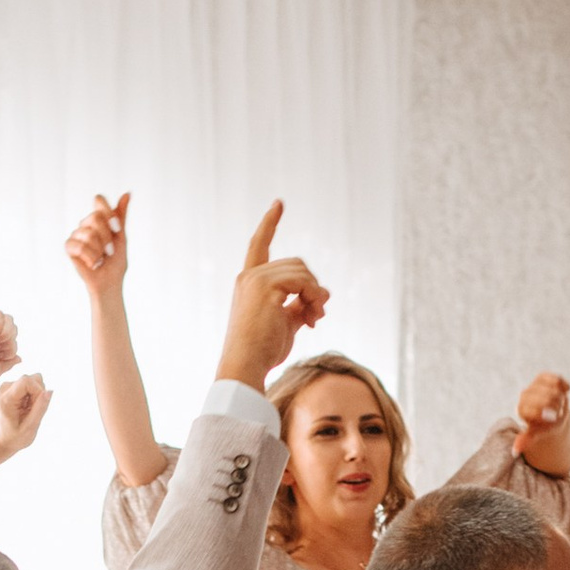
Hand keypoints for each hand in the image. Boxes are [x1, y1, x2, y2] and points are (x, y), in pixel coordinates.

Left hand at [0, 371, 51, 456]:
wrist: (1, 439)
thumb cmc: (14, 437)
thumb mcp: (30, 427)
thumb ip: (40, 408)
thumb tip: (50, 391)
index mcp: (7, 398)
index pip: (27, 381)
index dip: (38, 391)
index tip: (37, 407)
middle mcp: (5, 387)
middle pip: (32, 379)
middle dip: (38, 394)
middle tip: (32, 411)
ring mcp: (8, 386)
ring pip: (34, 380)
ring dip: (36, 395)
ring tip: (29, 410)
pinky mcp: (13, 387)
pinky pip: (31, 385)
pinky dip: (33, 396)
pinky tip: (26, 407)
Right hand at [65, 195, 128, 294]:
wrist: (110, 282)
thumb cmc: (115, 261)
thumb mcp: (121, 236)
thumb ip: (121, 215)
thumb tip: (127, 193)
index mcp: (99, 219)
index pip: (99, 200)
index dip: (108, 213)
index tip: (116, 228)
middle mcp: (86, 224)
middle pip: (95, 217)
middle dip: (106, 236)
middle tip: (109, 250)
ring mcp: (76, 235)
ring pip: (88, 233)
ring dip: (99, 250)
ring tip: (100, 259)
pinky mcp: (69, 247)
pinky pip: (78, 245)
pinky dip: (89, 256)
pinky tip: (92, 263)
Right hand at [217, 199, 329, 386]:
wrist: (246, 366)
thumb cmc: (262, 350)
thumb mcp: (285, 324)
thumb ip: (300, 305)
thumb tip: (324, 295)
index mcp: (249, 282)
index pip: (259, 245)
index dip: (269, 224)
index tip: (279, 204)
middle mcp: (249, 276)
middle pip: (297, 264)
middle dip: (312, 287)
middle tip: (317, 315)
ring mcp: (256, 280)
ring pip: (303, 272)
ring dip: (316, 295)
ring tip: (314, 319)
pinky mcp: (265, 287)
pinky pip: (304, 282)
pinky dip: (314, 297)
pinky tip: (312, 317)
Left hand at [513, 369, 569, 454]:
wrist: (551, 415)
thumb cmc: (544, 426)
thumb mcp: (537, 434)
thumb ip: (527, 439)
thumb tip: (515, 451)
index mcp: (522, 410)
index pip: (539, 410)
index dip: (551, 415)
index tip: (552, 418)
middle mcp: (525, 396)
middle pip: (548, 398)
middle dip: (557, 407)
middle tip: (556, 412)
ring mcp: (533, 385)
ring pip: (554, 388)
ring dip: (561, 398)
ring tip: (559, 403)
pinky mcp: (542, 377)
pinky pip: (556, 378)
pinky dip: (563, 385)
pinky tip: (565, 390)